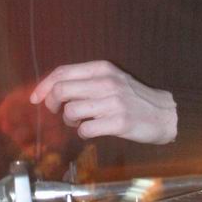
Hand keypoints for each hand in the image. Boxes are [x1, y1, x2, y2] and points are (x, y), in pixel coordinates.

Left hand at [30, 61, 176, 144]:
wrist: (165, 113)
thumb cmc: (133, 98)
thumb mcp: (111, 79)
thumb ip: (85, 80)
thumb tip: (52, 89)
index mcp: (102, 69)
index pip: (62, 72)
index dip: (44, 86)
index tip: (35, 98)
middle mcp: (106, 82)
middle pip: (61, 90)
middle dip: (52, 104)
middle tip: (58, 112)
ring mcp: (113, 102)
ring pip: (70, 111)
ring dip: (69, 120)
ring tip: (80, 121)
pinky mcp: (119, 122)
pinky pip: (85, 129)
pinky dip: (83, 132)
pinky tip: (92, 130)